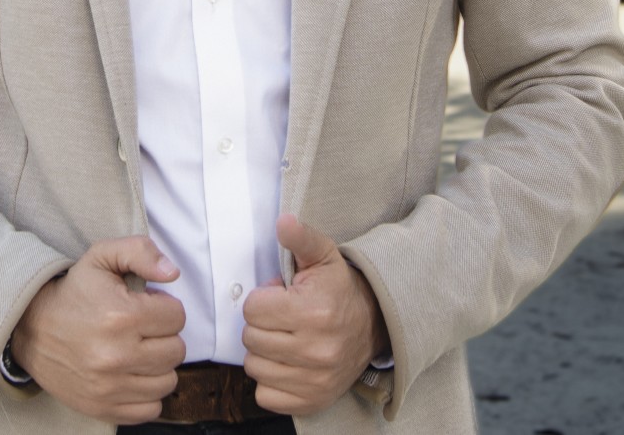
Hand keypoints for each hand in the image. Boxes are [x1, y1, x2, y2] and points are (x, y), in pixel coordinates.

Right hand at [10, 235, 186, 423]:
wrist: (31, 329)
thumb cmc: (73, 293)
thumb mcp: (101, 257)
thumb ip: (140, 251)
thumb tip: (172, 273)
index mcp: (121, 315)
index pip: (177, 316)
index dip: (163, 307)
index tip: (144, 307)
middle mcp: (117, 355)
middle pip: (176, 350)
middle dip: (163, 335)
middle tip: (140, 329)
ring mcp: (110, 387)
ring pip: (167, 381)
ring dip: (157, 365)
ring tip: (136, 351)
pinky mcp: (104, 408)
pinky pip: (151, 409)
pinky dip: (147, 394)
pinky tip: (131, 375)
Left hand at [240, 214, 388, 415]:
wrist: (373, 327)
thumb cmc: (338, 290)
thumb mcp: (323, 257)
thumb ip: (300, 238)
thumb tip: (283, 221)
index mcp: (314, 312)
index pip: (252, 310)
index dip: (262, 300)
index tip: (281, 298)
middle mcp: (316, 349)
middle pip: (250, 339)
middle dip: (262, 326)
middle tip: (284, 320)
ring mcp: (314, 379)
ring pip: (254, 367)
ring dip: (264, 353)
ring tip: (285, 340)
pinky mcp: (311, 401)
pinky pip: (264, 396)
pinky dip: (270, 382)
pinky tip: (287, 364)